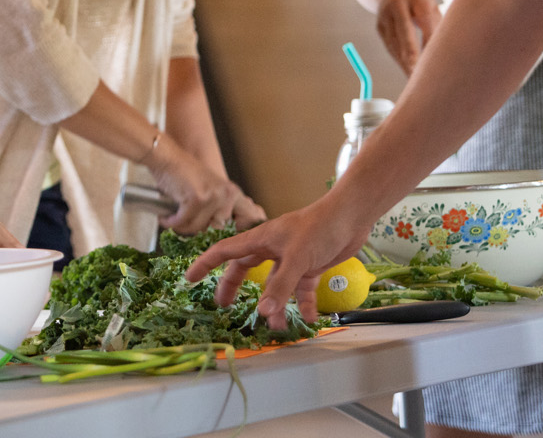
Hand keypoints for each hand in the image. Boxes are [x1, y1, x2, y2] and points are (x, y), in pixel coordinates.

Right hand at [149, 134, 265, 233]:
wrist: (165, 157)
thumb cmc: (183, 175)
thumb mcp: (209, 191)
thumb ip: (220, 210)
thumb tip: (221, 234)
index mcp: (234, 193)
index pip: (250, 220)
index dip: (237, 232)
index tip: (219, 235)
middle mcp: (228, 194)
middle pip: (218, 230)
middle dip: (199, 230)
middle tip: (185, 224)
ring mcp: (214, 196)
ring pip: (198, 228)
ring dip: (181, 226)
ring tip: (172, 219)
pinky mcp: (197, 199)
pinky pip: (183, 223)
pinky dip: (171, 223)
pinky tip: (165, 218)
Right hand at [182, 193, 372, 328]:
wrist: (351, 217)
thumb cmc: (320, 227)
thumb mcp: (296, 259)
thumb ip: (280, 287)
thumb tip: (263, 311)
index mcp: (260, 240)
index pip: (224, 252)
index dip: (205, 264)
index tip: (190, 279)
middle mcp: (272, 248)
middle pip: (244, 269)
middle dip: (234, 288)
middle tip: (226, 307)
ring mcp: (290, 257)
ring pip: (274, 284)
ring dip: (274, 304)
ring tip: (276, 325)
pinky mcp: (309, 265)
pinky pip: (300, 288)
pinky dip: (302, 303)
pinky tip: (308, 318)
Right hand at [376, 0, 440, 74]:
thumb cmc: (419, 0)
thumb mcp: (430, 5)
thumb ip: (435, 24)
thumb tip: (441, 51)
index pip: (425, 22)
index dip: (431, 41)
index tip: (438, 58)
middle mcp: (398, 5)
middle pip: (404, 31)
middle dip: (411, 52)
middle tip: (418, 72)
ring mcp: (385, 16)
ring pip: (394, 42)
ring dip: (404, 61)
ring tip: (415, 78)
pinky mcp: (379, 27)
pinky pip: (389, 46)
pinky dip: (398, 58)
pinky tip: (407, 69)